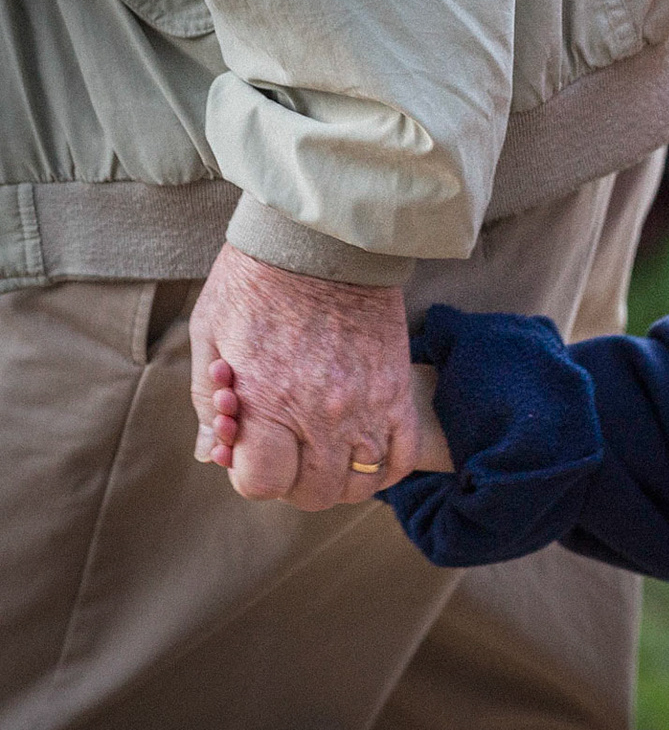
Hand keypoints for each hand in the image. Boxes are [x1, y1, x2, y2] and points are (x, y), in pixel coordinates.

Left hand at [189, 244, 417, 507]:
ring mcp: (367, 403)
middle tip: (285, 448)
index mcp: (268, 402)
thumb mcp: (210, 335)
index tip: (249, 448)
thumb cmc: (257, 280)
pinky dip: (385, 464)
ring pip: (360, 482)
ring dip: (339, 478)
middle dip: (291, 480)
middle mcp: (322, 414)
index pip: (262, 484)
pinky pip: (402, 454)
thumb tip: (212, 452)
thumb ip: (206, 403)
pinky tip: (365, 445)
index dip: (249, 472)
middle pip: (313, 492)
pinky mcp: (397, 388)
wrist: (324, 237)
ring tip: (325, 450)